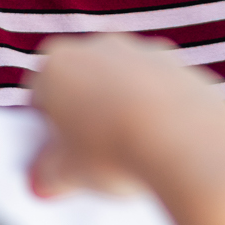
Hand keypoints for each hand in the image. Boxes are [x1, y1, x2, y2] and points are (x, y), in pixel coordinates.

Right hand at [26, 35, 224, 198]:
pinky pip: (160, 88)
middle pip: (81, 83)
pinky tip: (165, 142)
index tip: (59, 158)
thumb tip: (46, 178)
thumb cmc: (114, 154)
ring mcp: (141, 50)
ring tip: (133, 152)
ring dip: (123, 108)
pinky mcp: (181, 63)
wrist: (187, 143)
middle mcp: (96, 46)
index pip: (38, 95)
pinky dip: (159, 109)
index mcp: (55, 64)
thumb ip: (47, 173)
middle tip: (94, 158)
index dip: (46, 130)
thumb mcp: (66, 175)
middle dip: (85, 114)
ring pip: (122, 83)